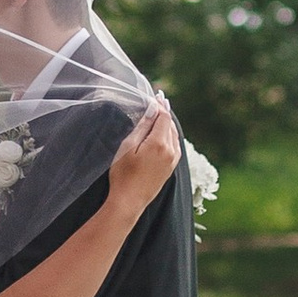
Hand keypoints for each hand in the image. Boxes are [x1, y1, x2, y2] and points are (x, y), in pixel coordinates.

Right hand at [105, 93, 181, 217]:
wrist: (129, 201)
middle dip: (164, 112)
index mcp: (159, 143)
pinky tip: (164, 133)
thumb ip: (142, 127)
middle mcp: (170, 151)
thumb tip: (152, 111)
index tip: (157, 95)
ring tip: (161, 114)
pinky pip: (175, 146)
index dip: (160, 105)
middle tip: (159, 101)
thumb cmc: (123, 174)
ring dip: (168, 124)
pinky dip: (170, 135)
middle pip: (170, 125)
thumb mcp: (128, 147)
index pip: (164, 117)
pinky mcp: (170, 169)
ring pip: (174, 135)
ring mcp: (172, 161)